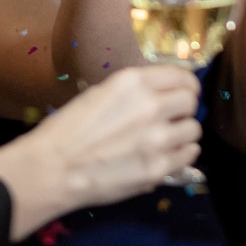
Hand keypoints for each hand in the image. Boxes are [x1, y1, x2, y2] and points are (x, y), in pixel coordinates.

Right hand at [0, 66, 201, 242]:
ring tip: (166, 141)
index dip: (186, 86)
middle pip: (191, 101)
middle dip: (184, 109)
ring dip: (183, 134)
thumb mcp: (102, 93)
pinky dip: (181, 156)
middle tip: (172, 119)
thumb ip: (137, 91)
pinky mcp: (158, 168)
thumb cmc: (70, 130)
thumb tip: (164, 93)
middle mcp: (150, 106)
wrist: (51, 169)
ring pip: (193, 130)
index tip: (183, 93)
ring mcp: (157, 138)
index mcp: (134, 82)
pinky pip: (189, 156)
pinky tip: (167, 156)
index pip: (183, 76)